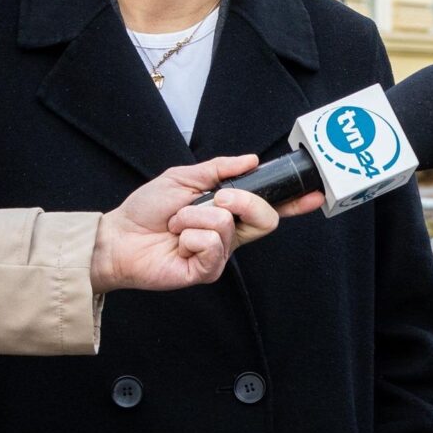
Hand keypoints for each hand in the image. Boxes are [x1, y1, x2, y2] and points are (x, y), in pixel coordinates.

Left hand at [91, 155, 320, 293]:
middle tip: (214, 199)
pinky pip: (211, 245)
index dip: (294, 203)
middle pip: (266, 218)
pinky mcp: (207, 271)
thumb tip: (251, 160)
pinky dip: (189, 236)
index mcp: (229, 213)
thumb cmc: (146, 210)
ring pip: (227, 226)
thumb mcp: (183, 177)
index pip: (269, 208)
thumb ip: (218, 168)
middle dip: (242, 201)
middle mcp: (230, 235)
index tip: (314, 194)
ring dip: (194, 217)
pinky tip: (177, 242)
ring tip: (177, 224)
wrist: (118, 236)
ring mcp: (220, 255)